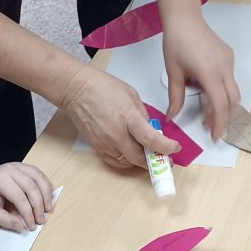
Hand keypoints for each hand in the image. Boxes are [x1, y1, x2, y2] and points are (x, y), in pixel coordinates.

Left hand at [0, 162, 54, 231]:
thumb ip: (4, 220)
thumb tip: (21, 227)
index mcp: (0, 179)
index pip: (20, 198)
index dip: (28, 214)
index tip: (32, 226)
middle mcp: (11, 169)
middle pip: (32, 188)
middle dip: (39, 206)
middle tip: (41, 220)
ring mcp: (19, 166)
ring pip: (39, 178)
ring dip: (47, 194)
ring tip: (49, 209)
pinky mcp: (24, 166)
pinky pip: (40, 175)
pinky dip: (46, 186)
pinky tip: (47, 197)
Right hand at [61, 66, 178, 169]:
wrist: (76, 90)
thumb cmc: (102, 88)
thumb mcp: (132, 96)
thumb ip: (143, 115)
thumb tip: (150, 129)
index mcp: (128, 117)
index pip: (151, 139)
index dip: (166, 147)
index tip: (174, 148)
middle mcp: (116, 134)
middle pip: (140, 158)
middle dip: (155, 160)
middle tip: (165, 157)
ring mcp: (104, 143)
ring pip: (128, 163)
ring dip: (141, 161)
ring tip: (148, 153)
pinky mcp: (96, 147)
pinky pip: (115, 162)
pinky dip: (126, 160)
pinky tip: (131, 152)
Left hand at [162, 10, 239, 140]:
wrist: (184, 19)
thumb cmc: (177, 42)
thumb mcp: (173, 72)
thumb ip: (175, 98)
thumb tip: (172, 117)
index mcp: (209, 73)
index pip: (220, 106)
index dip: (219, 124)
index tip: (215, 136)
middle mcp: (224, 68)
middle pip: (232, 101)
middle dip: (223, 116)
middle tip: (208, 125)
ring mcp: (228, 62)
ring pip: (232, 91)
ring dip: (222, 103)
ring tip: (205, 107)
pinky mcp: (228, 57)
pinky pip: (229, 79)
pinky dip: (221, 89)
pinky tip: (205, 86)